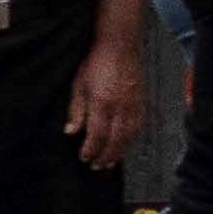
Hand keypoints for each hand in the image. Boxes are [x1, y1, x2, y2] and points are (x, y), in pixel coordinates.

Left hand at [68, 33, 144, 165]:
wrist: (120, 46)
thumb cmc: (97, 63)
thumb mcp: (79, 86)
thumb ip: (76, 111)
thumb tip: (71, 132)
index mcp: (102, 103)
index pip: (97, 135)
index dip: (90, 150)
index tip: (84, 158)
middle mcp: (120, 108)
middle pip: (115, 140)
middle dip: (105, 156)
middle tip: (97, 166)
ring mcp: (133, 106)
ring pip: (128, 137)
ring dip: (119, 152)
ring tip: (110, 162)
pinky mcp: (141, 102)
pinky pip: (138, 127)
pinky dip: (131, 140)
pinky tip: (124, 145)